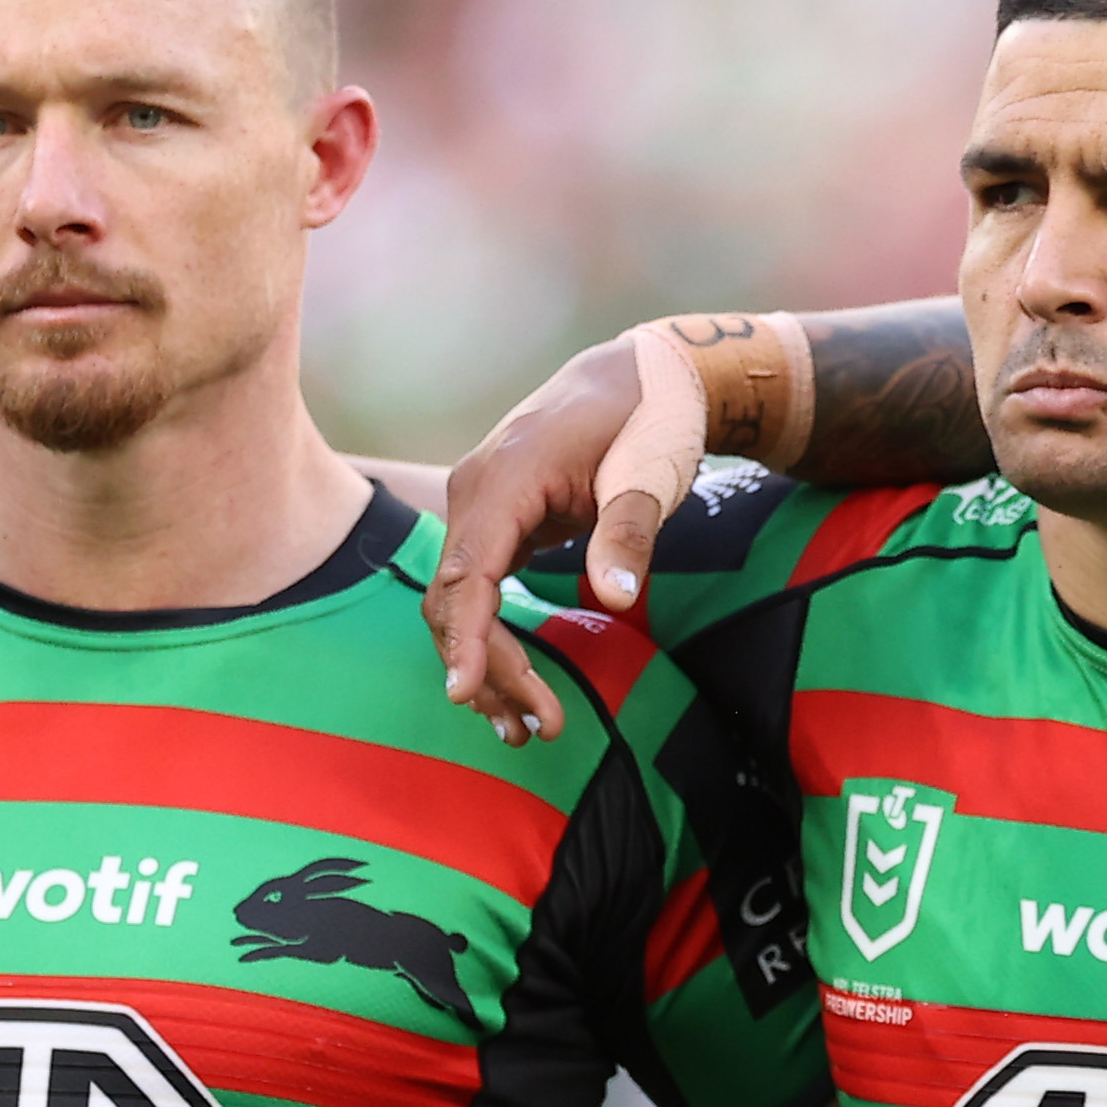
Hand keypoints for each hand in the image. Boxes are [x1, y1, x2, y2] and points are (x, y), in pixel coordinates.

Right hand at [428, 331, 714, 745]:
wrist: (644, 378)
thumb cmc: (649, 420)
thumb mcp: (650, 475)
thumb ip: (629, 533)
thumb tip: (617, 598)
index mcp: (503, 481)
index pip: (467, 573)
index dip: (464, 637)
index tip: (464, 692)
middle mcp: (475, 494)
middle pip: (456, 600)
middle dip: (489, 668)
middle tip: (539, 728)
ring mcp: (481, 509)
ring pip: (461, 602)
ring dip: (487, 664)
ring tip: (526, 728)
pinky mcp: (497, 523)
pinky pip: (479, 591)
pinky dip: (492, 638)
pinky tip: (515, 688)